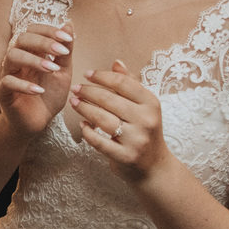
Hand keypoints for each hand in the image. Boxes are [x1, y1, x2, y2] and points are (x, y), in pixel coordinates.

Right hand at [0, 22, 71, 136]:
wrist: (38, 122)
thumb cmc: (49, 95)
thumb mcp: (63, 72)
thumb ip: (65, 51)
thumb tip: (69, 24)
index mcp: (30, 51)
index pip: (33, 30)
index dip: (49, 31)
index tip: (67, 39)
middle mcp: (17, 59)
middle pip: (21, 39)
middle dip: (43, 42)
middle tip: (62, 51)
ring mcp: (8, 74)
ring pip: (12, 56)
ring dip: (34, 60)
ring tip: (52, 69)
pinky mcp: (3, 92)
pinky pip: (7, 82)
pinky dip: (23, 85)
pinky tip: (39, 91)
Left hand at [69, 60, 169, 184]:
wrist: (154, 166)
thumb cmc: (144, 131)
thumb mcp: (143, 107)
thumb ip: (130, 84)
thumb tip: (116, 62)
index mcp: (151, 103)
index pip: (123, 83)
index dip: (102, 76)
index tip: (86, 74)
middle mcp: (146, 120)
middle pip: (110, 100)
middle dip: (88, 92)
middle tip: (75, 89)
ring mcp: (136, 140)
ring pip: (102, 119)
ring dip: (85, 109)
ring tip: (74, 103)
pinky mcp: (125, 156)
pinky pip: (100, 142)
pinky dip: (88, 132)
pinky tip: (82, 125)